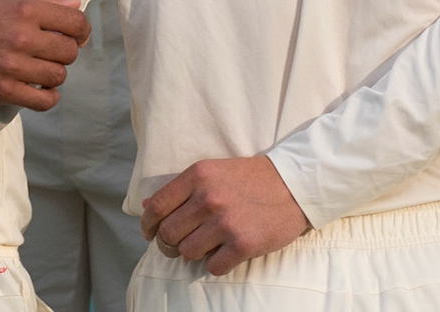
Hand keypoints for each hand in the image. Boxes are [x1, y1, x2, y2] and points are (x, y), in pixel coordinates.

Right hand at [0, 0, 88, 109]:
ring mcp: (12, 66)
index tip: (76, 35)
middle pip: (70, 51)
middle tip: (51, 51)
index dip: (82, 30)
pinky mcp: (3, 90)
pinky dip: (48, 97)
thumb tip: (75, 2)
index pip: (76, 22)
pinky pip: (44, 101)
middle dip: (66, 51)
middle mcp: (21, 37)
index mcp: (24, 9)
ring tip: (39, 68)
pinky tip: (39, 89)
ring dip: (54, 74)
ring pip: (59, 76)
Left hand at [140, 156, 309, 275]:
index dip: (147, 225)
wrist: (293, 184)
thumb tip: (146, 206)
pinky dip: (215, 264)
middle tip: (178, 244)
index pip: (156, 207)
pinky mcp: (243, 244)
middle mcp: (208, 199)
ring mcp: (225, 223)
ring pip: (187, 253)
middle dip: (169, 244)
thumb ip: (180, 189)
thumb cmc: (250, 178)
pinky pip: (212, 267)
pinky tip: (224, 253)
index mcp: (197, 176)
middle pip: (168, 234)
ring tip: (207, 245)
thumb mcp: (212, 171)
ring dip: (194, 253)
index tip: (149, 233)